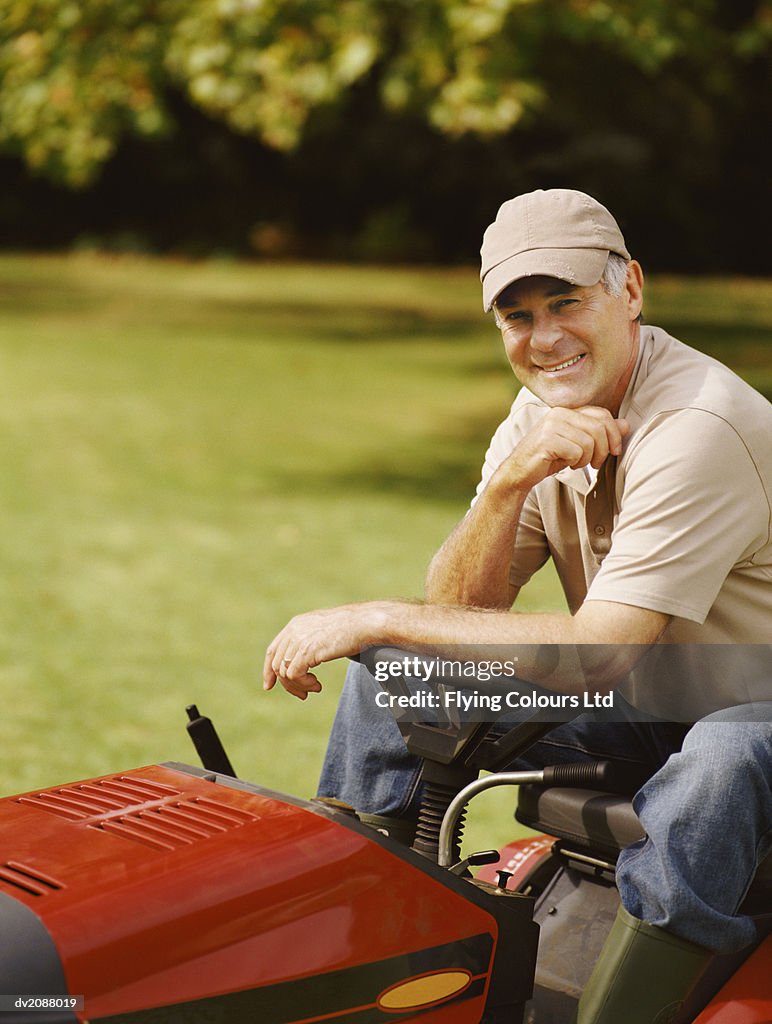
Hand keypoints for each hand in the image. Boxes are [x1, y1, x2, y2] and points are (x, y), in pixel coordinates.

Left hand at [263, 602, 385, 699]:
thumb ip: (311, 642)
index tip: (269, 685)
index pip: (273, 650)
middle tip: (304, 695)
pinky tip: (317, 686)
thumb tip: (304, 661)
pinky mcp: (307, 651)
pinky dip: (303, 684)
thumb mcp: (325, 632)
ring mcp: (299, 640)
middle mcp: (294, 631)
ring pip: (284, 672)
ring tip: (316, 688)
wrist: (365, 623)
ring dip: (299, 686)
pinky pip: (293, 675)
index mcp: (296, 624)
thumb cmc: (353, 629)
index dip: (269, 670)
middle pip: (277, 664)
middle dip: (288, 684)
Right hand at [503, 406, 628, 490]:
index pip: (602, 414)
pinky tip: (566, 464)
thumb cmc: (550, 457)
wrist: (520, 471)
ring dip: (587, 459)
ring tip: (577, 463)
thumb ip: (600, 432)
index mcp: (568, 410)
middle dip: (603, 450)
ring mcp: (551, 425)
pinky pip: (576, 452)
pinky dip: (576, 463)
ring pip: (589, 442)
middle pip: (599, 428)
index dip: (614, 434)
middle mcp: (559, 413)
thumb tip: (626, 424)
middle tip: (596, 463)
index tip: (615, 451)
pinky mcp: (546, 440)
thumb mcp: (578, 444)